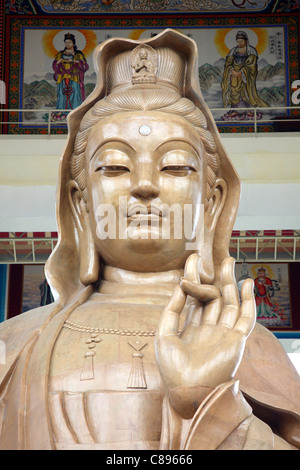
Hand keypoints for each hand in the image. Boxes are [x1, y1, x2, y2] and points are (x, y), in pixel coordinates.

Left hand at [155, 254, 254, 418]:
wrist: (187, 392)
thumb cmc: (172, 367)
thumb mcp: (165, 333)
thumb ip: (173, 309)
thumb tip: (180, 284)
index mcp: (192, 328)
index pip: (195, 297)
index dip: (194, 277)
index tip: (193, 258)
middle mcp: (209, 329)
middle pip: (213, 296)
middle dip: (215, 276)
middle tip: (216, 256)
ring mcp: (223, 334)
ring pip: (229, 302)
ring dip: (231, 282)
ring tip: (230, 262)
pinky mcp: (236, 340)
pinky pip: (245, 317)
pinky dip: (249, 301)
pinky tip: (246, 284)